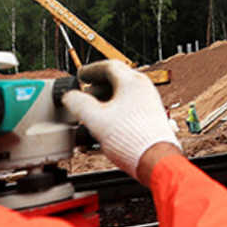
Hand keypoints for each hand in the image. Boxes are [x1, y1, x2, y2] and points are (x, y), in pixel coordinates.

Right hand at [62, 59, 181, 184]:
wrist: (155, 159)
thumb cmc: (132, 139)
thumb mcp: (96, 119)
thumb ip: (80, 104)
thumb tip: (70, 96)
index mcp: (132, 82)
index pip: (109, 66)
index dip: (91, 70)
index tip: (81, 75)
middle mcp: (143, 89)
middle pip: (117, 79)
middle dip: (97, 87)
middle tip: (83, 95)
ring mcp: (149, 102)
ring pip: (123, 94)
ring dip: (105, 100)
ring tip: (93, 113)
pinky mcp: (151, 117)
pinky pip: (130, 106)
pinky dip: (115, 110)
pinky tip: (107, 124)